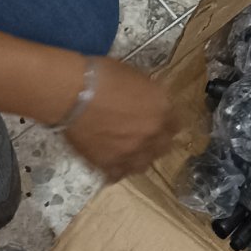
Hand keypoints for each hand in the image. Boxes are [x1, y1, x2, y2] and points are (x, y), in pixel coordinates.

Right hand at [64, 58, 178, 180]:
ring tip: (133, 153)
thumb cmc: (103, 76)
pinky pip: (118, 174)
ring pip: (144, 164)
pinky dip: (118, 170)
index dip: (168, 123)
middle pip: (164, 146)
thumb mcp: (137, 77)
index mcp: (162, 108)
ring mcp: (130, 152)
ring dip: (141, 158)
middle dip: (158, 142)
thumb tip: (150, 101)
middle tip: (149, 138)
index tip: (163, 123)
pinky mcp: (108, 164)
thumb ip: (150, 95)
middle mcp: (151, 133)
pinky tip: (115, 164)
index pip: (176, 124)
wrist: (74, 93)